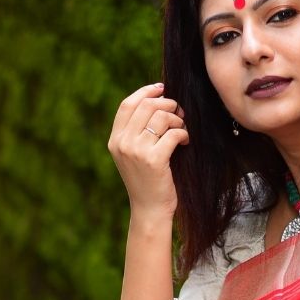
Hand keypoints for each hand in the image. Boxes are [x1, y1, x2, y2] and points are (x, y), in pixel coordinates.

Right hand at [107, 82, 188, 217]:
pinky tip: (184, 142)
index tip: (162, 89)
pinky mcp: (154, 160)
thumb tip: (156, 99)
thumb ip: (136, 131)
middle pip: (147, 106)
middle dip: (167, 105)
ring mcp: (137, 152)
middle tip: (179, 113)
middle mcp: (122, 144)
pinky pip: (173, 134)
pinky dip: (183, 134)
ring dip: (177, 120)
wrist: (149, 210)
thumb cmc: (147, 181)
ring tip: (181, 130)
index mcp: (115, 140)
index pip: (127, 105)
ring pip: (161, 117)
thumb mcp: (133, 155)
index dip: (145, 92)